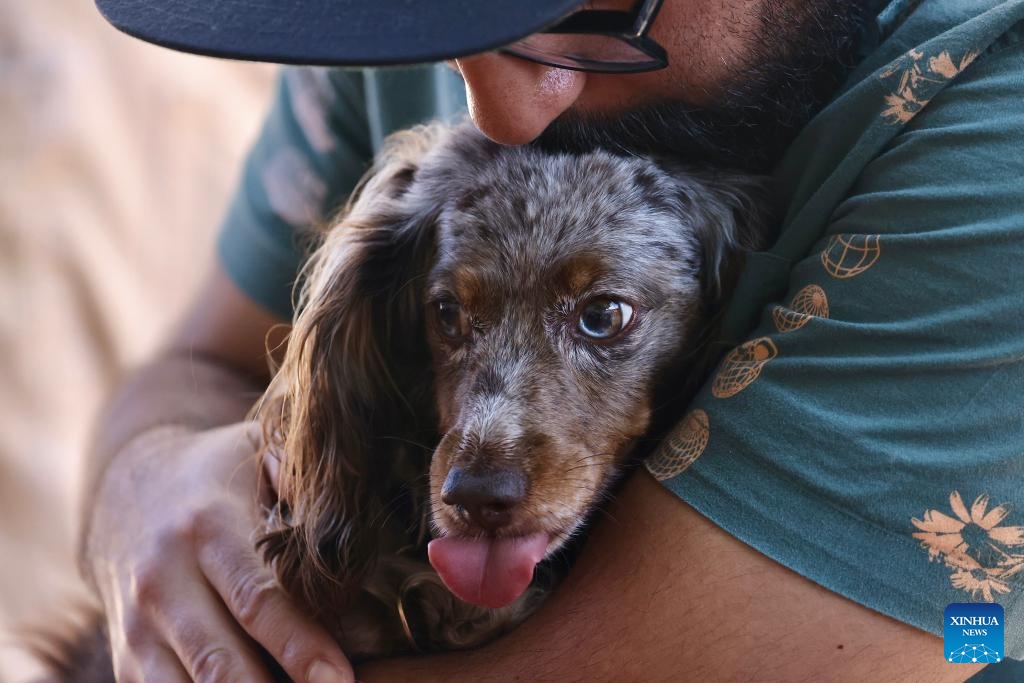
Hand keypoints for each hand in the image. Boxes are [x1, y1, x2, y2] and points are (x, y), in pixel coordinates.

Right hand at [83, 422, 353, 682]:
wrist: (125, 489)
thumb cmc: (216, 475)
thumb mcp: (257, 453)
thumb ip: (300, 482)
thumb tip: (343, 525)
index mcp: (206, 529)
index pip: (256, 598)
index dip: (299, 644)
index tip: (338, 677)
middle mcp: (163, 581)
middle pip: (218, 661)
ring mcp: (138, 626)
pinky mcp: (126, 657)